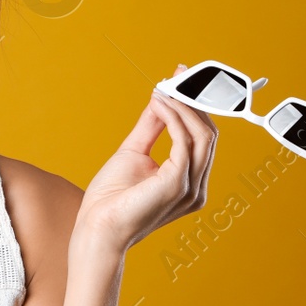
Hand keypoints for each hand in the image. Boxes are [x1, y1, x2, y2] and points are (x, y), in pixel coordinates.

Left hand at [80, 63, 217, 252]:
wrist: (96, 228)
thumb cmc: (111, 199)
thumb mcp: (134, 152)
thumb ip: (152, 126)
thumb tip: (162, 97)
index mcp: (190, 182)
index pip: (204, 138)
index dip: (197, 107)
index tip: (183, 80)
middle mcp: (196, 187)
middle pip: (209, 134)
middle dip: (194, 101)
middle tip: (179, 76)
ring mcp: (190, 188)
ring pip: (202, 135)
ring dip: (184, 105)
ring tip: (166, 88)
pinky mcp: (177, 184)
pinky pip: (184, 141)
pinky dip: (174, 117)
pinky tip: (159, 103)